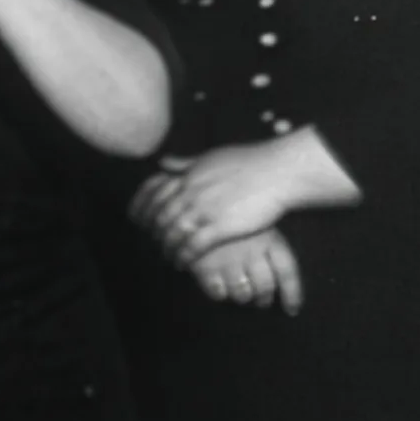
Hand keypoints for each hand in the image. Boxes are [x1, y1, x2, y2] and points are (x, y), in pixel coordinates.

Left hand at [136, 136, 343, 265]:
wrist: (278, 172)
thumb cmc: (251, 162)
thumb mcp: (212, 156)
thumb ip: (186, 163)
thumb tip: (163, 161)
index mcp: (189, 175)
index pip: (155, 195)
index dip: (144, 211)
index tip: (141, 223)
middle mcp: (192, 192)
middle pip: (161, 217)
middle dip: (155, 233)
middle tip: (155, 243)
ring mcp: (205, 210)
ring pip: (174, 234)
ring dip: (168, 248)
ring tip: (169, 257)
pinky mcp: (220, 227)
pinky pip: (192, 247)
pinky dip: (183, 257)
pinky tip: (183, 264)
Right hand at [189, 226, 304, 313]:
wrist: (195, 207)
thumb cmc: (234, 219)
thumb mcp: (259, 225)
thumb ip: (271, 249)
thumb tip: (281, 282)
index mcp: (269, 238)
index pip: (287, 272)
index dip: (292, 294)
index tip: (292, 310)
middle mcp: (251, 251)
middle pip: (265, 288)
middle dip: (263, 299)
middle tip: (261, 301)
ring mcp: (228, 260)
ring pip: (243, 294)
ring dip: (243, 297)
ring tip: (240, 291)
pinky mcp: (206, 267)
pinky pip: (219, 294)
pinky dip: (221, 293)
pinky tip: (220, 284)